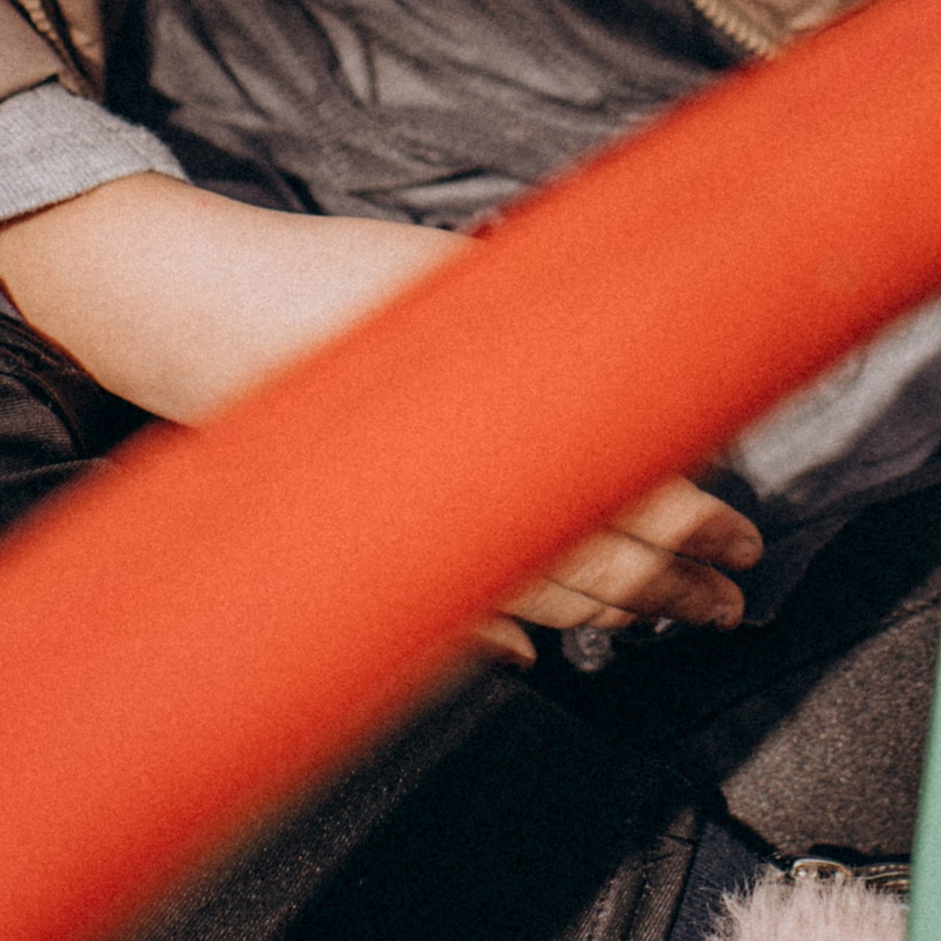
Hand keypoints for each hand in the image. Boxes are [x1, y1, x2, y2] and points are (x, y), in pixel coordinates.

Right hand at [0, 183, 758, 669]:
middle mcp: (463, 500)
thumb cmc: (330, 283)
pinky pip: (449, 613)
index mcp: (503, 429)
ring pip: (532, 598)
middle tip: (731, 600)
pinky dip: (501, 635)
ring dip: (610, 614)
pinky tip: (533, 657)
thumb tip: (642, 356)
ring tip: (665, 621)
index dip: (693, 525)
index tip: (742, 539)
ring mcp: (413, 539)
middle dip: (672, 586)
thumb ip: (542, 333)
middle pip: (593, 564)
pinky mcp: (364, 552)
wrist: (198, 313)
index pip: (624, 495)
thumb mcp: (456, 283)